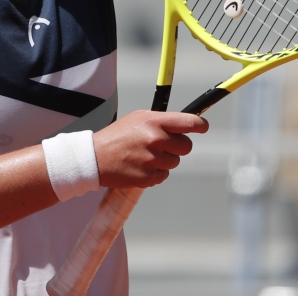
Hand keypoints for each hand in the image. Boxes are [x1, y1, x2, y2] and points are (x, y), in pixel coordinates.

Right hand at [93, 110, 208, 188]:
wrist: (94, 158)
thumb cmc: (117, 136)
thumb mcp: (138, 119)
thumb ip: (161, 121)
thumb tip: (184, 125)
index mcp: (154, 121)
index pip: (188, 122)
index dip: (200, 125)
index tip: (203, 127)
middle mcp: (155, 139)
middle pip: (186, 146)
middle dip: (178, 146)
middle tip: (163, 145)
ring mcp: (152, 159)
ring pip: (175, 162)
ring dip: (165, 161)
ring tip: (146, 156)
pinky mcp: (148, 177)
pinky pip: (164, 176)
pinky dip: (156, 173)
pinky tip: (141, 166)